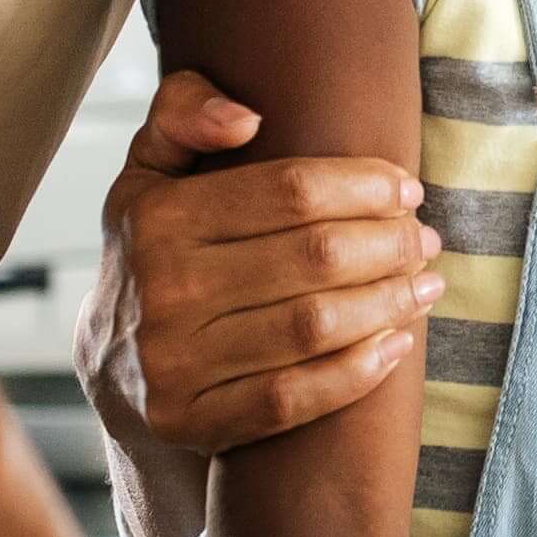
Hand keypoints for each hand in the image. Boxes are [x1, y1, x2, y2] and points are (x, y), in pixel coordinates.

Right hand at [94, 68, 439, 455]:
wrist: (111, 369)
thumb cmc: (155, 254)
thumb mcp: (150, 173)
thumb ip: (184, 114)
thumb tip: (246, 118)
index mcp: (157, 217)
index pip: (289, 191)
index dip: (364, 187)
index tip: (406, 189)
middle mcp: (161, 290)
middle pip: (313, 258)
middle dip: (389, 244)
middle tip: (424, 240)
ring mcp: (173, 363)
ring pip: (312, 327)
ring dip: (388, 303)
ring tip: (425, 285)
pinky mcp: (191, 421)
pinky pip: (293, 399)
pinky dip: (357, 372)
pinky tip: (396, 345)